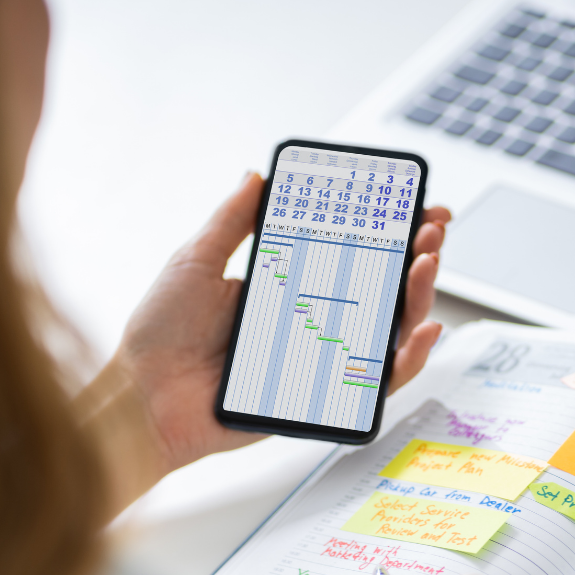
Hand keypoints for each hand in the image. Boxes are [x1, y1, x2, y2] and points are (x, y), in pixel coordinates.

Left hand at [107, 172, 450, 475]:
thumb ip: (230, 221)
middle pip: (382, 290)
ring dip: (419, 297)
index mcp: (286, 288)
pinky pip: (377, 383)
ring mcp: (321, 361)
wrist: (144, 398)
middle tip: (431, 230)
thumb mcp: (195, 262)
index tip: (414, 207)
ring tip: (427, 265)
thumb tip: (256, 176)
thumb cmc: (160, 336)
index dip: (389, 233)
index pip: (351, 255)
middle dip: (417, 257)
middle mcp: (311, 323)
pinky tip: (423, 331)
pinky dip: (409, 360)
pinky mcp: (322, 399)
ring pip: (389, 332)